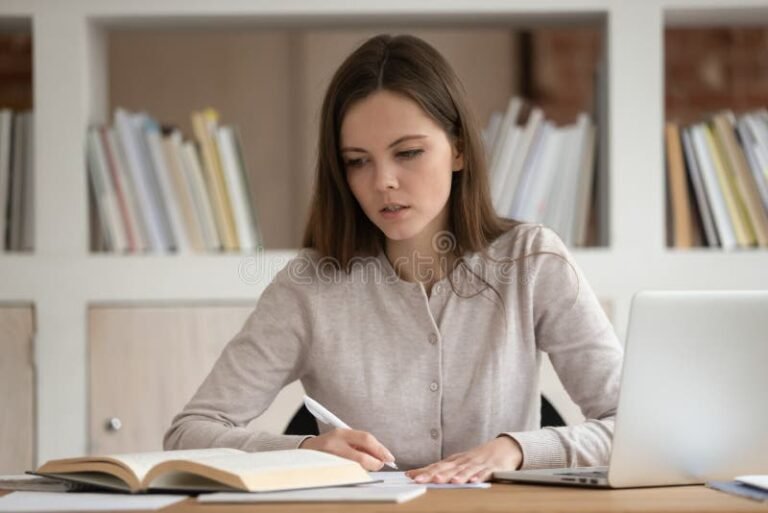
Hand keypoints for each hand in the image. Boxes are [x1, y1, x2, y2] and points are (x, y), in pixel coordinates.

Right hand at [299, 428, 395, 470]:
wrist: (306, 450)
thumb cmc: (328, 444)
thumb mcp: (343, 437)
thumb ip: (360, 443)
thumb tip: (380, 453)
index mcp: (341, 433)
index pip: (366, 439)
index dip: (380, 449)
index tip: (389, 456)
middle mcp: (335, 444)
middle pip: (362, 455)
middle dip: (376, 461)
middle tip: (382, 464)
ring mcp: (330, 458)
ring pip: (356, 466)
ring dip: (367, 467)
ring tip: (369, 465)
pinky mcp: (328, 470)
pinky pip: (348, 473)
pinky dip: (357, 472)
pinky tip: (358, 470)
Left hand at [405, 436, 522, 483]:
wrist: (504, 447)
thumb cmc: (478, 458)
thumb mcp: (460, 462)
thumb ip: (443, 469)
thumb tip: (422, 475)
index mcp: (455, 461)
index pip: (436, 466)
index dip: (423, 471)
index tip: (409, 476)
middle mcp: (464, 461)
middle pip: (447, 468)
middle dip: (433, 474)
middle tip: (420, 480)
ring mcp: (478, 464)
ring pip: (464, 471)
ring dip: (454, 476)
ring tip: (445, 481)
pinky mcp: (492, 468)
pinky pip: (485, 473)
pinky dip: (479, 476)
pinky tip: (473, 481)